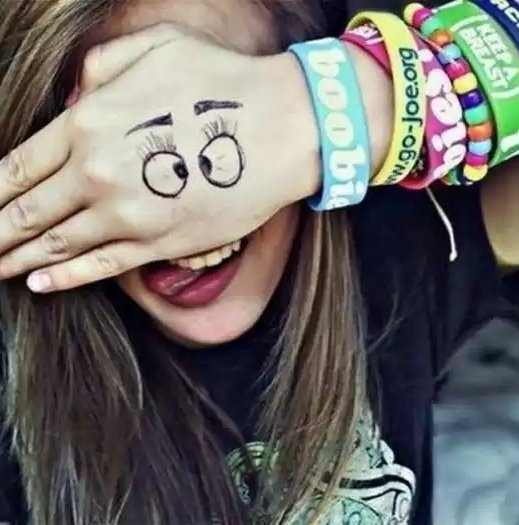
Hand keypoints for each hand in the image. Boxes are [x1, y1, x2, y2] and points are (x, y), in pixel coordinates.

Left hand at [0, 25, 318, 291]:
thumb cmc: (222, 82)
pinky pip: (102, 267)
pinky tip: (39, 284)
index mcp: (89, 125)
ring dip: (18, 260)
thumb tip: (70, 106)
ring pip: (58, 246)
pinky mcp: (161, 243)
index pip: (18, 168)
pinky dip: (66, 278)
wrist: (282, 128)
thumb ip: (98, 73)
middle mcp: (98, 175)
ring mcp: (129, 215)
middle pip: (28, 214)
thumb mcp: (153, 50)